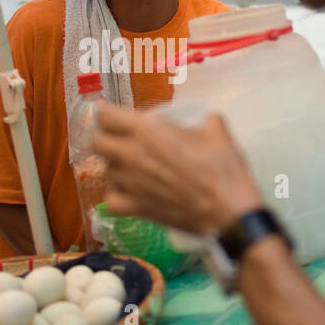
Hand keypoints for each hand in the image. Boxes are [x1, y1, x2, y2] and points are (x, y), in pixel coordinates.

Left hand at [92, 103, 264, 233]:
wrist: (228, 211)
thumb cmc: (223, 169)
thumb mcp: (217, 132)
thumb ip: (204, 119)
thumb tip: (205, 118)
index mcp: (146, 131)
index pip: (105, 115)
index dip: (109, 114)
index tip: (118, 117)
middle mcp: (131, 155)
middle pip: (96, 142)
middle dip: (106, 138)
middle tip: (122, 140)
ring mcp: (129, 184)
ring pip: (104, 171)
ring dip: (115, 167)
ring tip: (133, 168)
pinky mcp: (134, 209)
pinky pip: (110, 200)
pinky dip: (117, 195)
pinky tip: (130, 192)